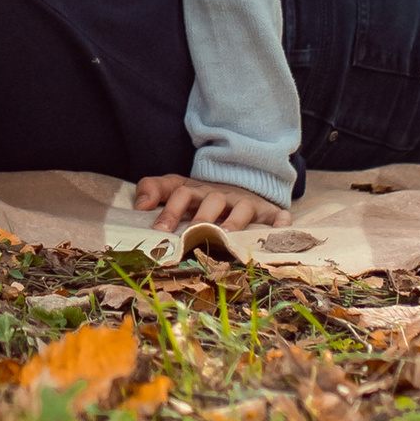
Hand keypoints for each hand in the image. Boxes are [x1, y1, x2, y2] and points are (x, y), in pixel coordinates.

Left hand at [132, 172, 289, 235]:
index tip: (159, 227)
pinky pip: (275, 216)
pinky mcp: (265, 212)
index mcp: (194, 191)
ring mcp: (243, 202)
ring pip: (240, 207)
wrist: (238, 183)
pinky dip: (279, 222)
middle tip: (192, 236)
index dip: (169, 208)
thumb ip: (153, 191)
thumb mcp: (175, 190)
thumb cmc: (200, 198)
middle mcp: (219, 195)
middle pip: (210, 200)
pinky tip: (281, 228)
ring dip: (234, 221)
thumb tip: (139, 205)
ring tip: (227, 236)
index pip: (179, 191)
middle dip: (201, 218)